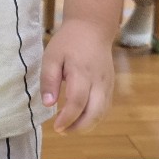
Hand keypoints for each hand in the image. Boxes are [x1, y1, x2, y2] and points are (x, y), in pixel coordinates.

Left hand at [40, 18, 115, 132]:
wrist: (92, 28)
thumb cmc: (68, 42)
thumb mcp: (51, 56)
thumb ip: (49, 80)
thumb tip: (48, 104)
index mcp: (82, 73)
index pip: (77, 103)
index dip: (67, 119)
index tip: (56, 127)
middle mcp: (98, 81)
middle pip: (94, 113)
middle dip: (79, 127)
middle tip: (62, 131)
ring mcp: (107, 84)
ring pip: (102, 112)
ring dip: (87, 125)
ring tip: (69, 127)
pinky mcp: (110, 85)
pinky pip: (105, 107)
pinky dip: (94, 117)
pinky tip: (80, 118)